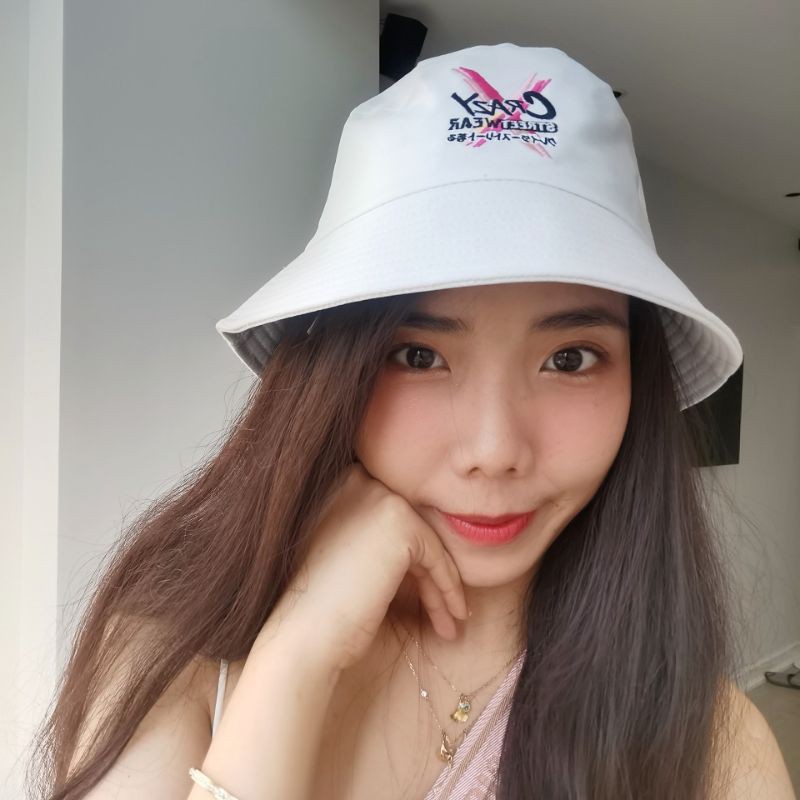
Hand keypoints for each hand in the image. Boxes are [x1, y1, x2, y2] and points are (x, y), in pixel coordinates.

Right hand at [258, 462, 467, 672]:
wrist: (301, 637)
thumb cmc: (318, 607)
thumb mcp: (345, 554)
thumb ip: (374, 533)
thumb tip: (424, 539)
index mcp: (338, 482)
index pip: (391, 515)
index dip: (410, 557)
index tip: (423, 592)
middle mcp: (357, 480)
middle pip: (411, 526)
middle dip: (429, 572)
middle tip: (444, 610)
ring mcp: (378, 497)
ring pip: (426, 543)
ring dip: (440, 585)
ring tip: (447, 624)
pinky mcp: (400, 521)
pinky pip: (437, 556)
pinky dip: (447, 588)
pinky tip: (450, 619)